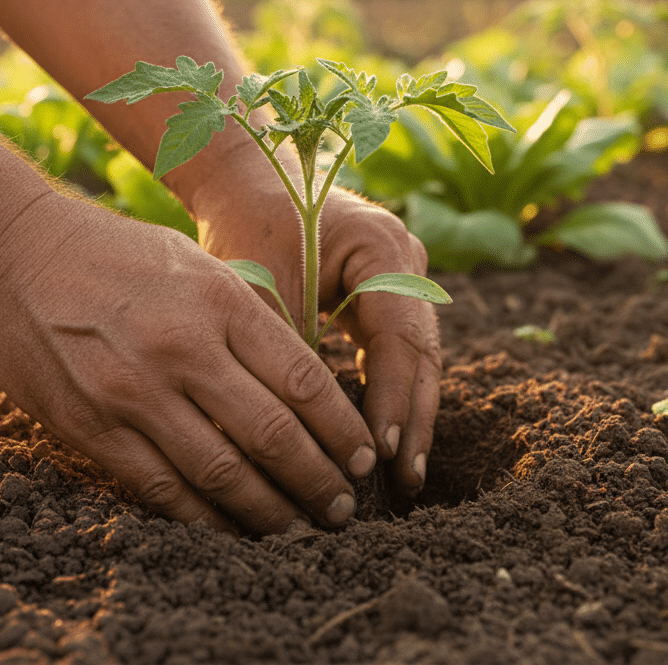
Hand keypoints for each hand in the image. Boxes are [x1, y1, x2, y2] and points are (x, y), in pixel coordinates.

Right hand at [0, 192, 377, 533]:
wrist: (15, 255)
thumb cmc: (121, 257)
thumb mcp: (200, 267)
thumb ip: (252, 323)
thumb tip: (311, 391)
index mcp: (221, 303)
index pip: (305, 382)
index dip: (343, 432)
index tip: (364, 459)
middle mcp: (183, 349)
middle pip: (273, 436)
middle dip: (319, 482)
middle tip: (342, 511)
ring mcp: (134, 393)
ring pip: (221, 474)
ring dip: (268, 512)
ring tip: (296, 529)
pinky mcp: (91, 427)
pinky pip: (160, 489)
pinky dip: (203, 518)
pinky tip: (230, 530)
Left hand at [194, 178, 440, 497]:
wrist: (246, 185)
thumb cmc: (248, 228)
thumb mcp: (261, 291)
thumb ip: (285, 354)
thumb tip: (291, 438)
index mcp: (384, 248)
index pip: (401, 338)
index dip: (393, 399)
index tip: (378, 454)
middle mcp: (407, 263)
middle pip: (421, 354)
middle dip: (412, 421)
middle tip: (403, 483)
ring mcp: (403, 280)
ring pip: (414, 360)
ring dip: (405, 418)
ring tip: (400, 480)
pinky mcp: (385, 299)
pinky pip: (396, 356)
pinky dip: (387, 398)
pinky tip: (381, 447)